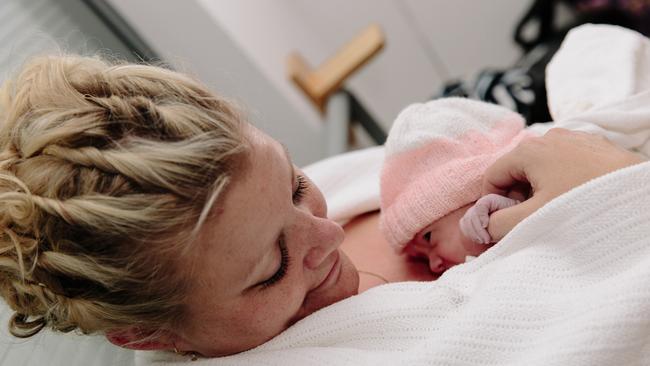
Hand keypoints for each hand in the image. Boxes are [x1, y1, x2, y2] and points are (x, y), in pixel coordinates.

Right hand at [460, 194, 519, 243]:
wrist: (512, 219)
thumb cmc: (514, 216)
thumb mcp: (513, 212)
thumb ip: (506, 213)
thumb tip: (492, 223)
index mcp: (489, 200)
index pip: (480, 206)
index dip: (481, 216)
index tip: (486, 226)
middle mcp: (479, 204)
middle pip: (471, 216)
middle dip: (478, 230)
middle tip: (487, 240)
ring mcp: (473, 212)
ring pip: (466, 222)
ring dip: (473, 233)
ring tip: (484, 241)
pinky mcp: (469, 220)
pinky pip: (464, 226)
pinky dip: (469, 234)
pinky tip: (479, 239)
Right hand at [483, 128, 643, 240]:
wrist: (642, 199)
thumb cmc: (584, 205)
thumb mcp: (533, 218)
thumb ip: (497, 224)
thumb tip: (482, 225)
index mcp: (527, 149)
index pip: (491, 176)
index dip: (492, 204)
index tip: (505, 224)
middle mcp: (548, 137)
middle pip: (516, 172)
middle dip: (517, 199)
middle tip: (533, 221)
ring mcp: (574, 138)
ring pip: (541, 169)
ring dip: (540, 193)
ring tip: (558, 213)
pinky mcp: (595, 146)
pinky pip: (565, 165)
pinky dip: (562, 184)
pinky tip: (577, 201)